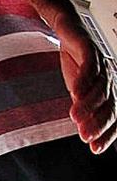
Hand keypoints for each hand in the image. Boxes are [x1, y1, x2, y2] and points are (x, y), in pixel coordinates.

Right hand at [55, 14, 116, 152]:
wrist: (68, 31)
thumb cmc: (76, 62)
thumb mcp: (79, 90)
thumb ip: (84, 107)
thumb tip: (85, 130)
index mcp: (109, 90)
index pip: (113, 115)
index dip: (106, 133)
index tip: (95, 149)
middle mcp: (110, 78)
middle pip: (109, 103)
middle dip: (98, 122)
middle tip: (86, 136)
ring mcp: (102, 64)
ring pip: (100, 87)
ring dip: (88, 104)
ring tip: (75, 117)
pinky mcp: (91, 50)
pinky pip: (90, 67)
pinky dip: (83, 80)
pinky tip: (75, 92)